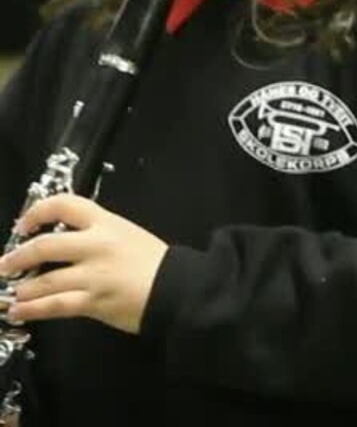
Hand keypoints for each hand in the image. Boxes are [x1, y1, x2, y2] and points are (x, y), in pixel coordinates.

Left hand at [0, 195, 167, 333]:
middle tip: (5, 265)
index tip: (23, 226)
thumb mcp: (128, 235)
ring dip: (22, 288)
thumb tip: (62, 245)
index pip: (65, 205)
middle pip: (45, 246)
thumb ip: (97, 235)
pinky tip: (18, 312)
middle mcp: (96, 245)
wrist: (179, 289)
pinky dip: (32, 309)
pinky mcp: (93, 301)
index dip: (37, 212)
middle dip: (17, 257)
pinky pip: (55, 305)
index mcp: (107, 223)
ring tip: (10, 294)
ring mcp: (94, 275)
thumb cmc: (155, 262)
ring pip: (44, 280)